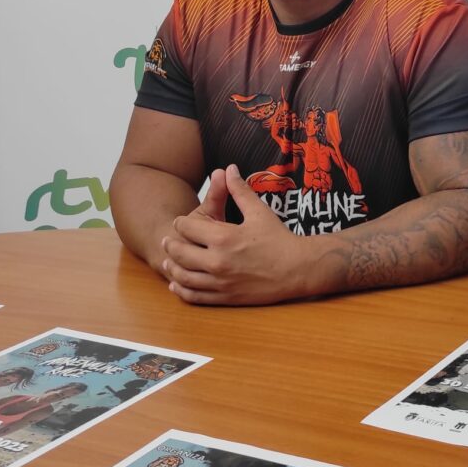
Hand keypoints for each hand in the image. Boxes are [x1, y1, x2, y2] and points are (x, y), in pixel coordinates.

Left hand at [161, 165, 307, 304]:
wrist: (299, 269)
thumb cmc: (280, 239)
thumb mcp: (259, 211)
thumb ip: (239, 190)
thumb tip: (229, 168)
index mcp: (224, 237)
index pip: (187, 227)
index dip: (182, 223)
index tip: (183, 222)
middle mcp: (218, 261)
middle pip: (179, 252)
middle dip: (171, 244)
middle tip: (168, 240)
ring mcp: (221, 282)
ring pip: (183, 276)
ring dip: (172, 267)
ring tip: (169, 261)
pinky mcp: (226, 297)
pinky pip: (195, 297)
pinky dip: (182, 290)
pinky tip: (179, 284)